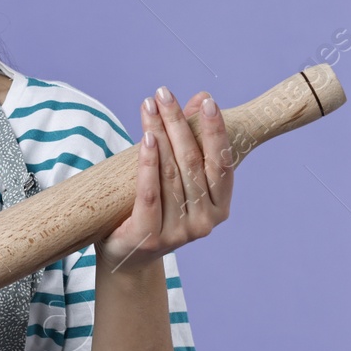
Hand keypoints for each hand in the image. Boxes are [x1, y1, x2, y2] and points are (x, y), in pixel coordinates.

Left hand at [96, 87, 233, 274]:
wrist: (127, 258)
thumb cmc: (154, 211)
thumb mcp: (176, 177)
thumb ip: (190, 142)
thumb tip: (200, 98)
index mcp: (219, 207)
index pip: (222, 163)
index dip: (216, 131)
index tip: (207, 101)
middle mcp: (205, 222)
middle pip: (191, 163)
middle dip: (178, 123)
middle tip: (164, 93)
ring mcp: (178, 233)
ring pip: (170, 174)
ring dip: (160, 133)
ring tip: (150, 106)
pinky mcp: (150, 238)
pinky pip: (150, 194)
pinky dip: (148, 164)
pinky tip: (147, 138)